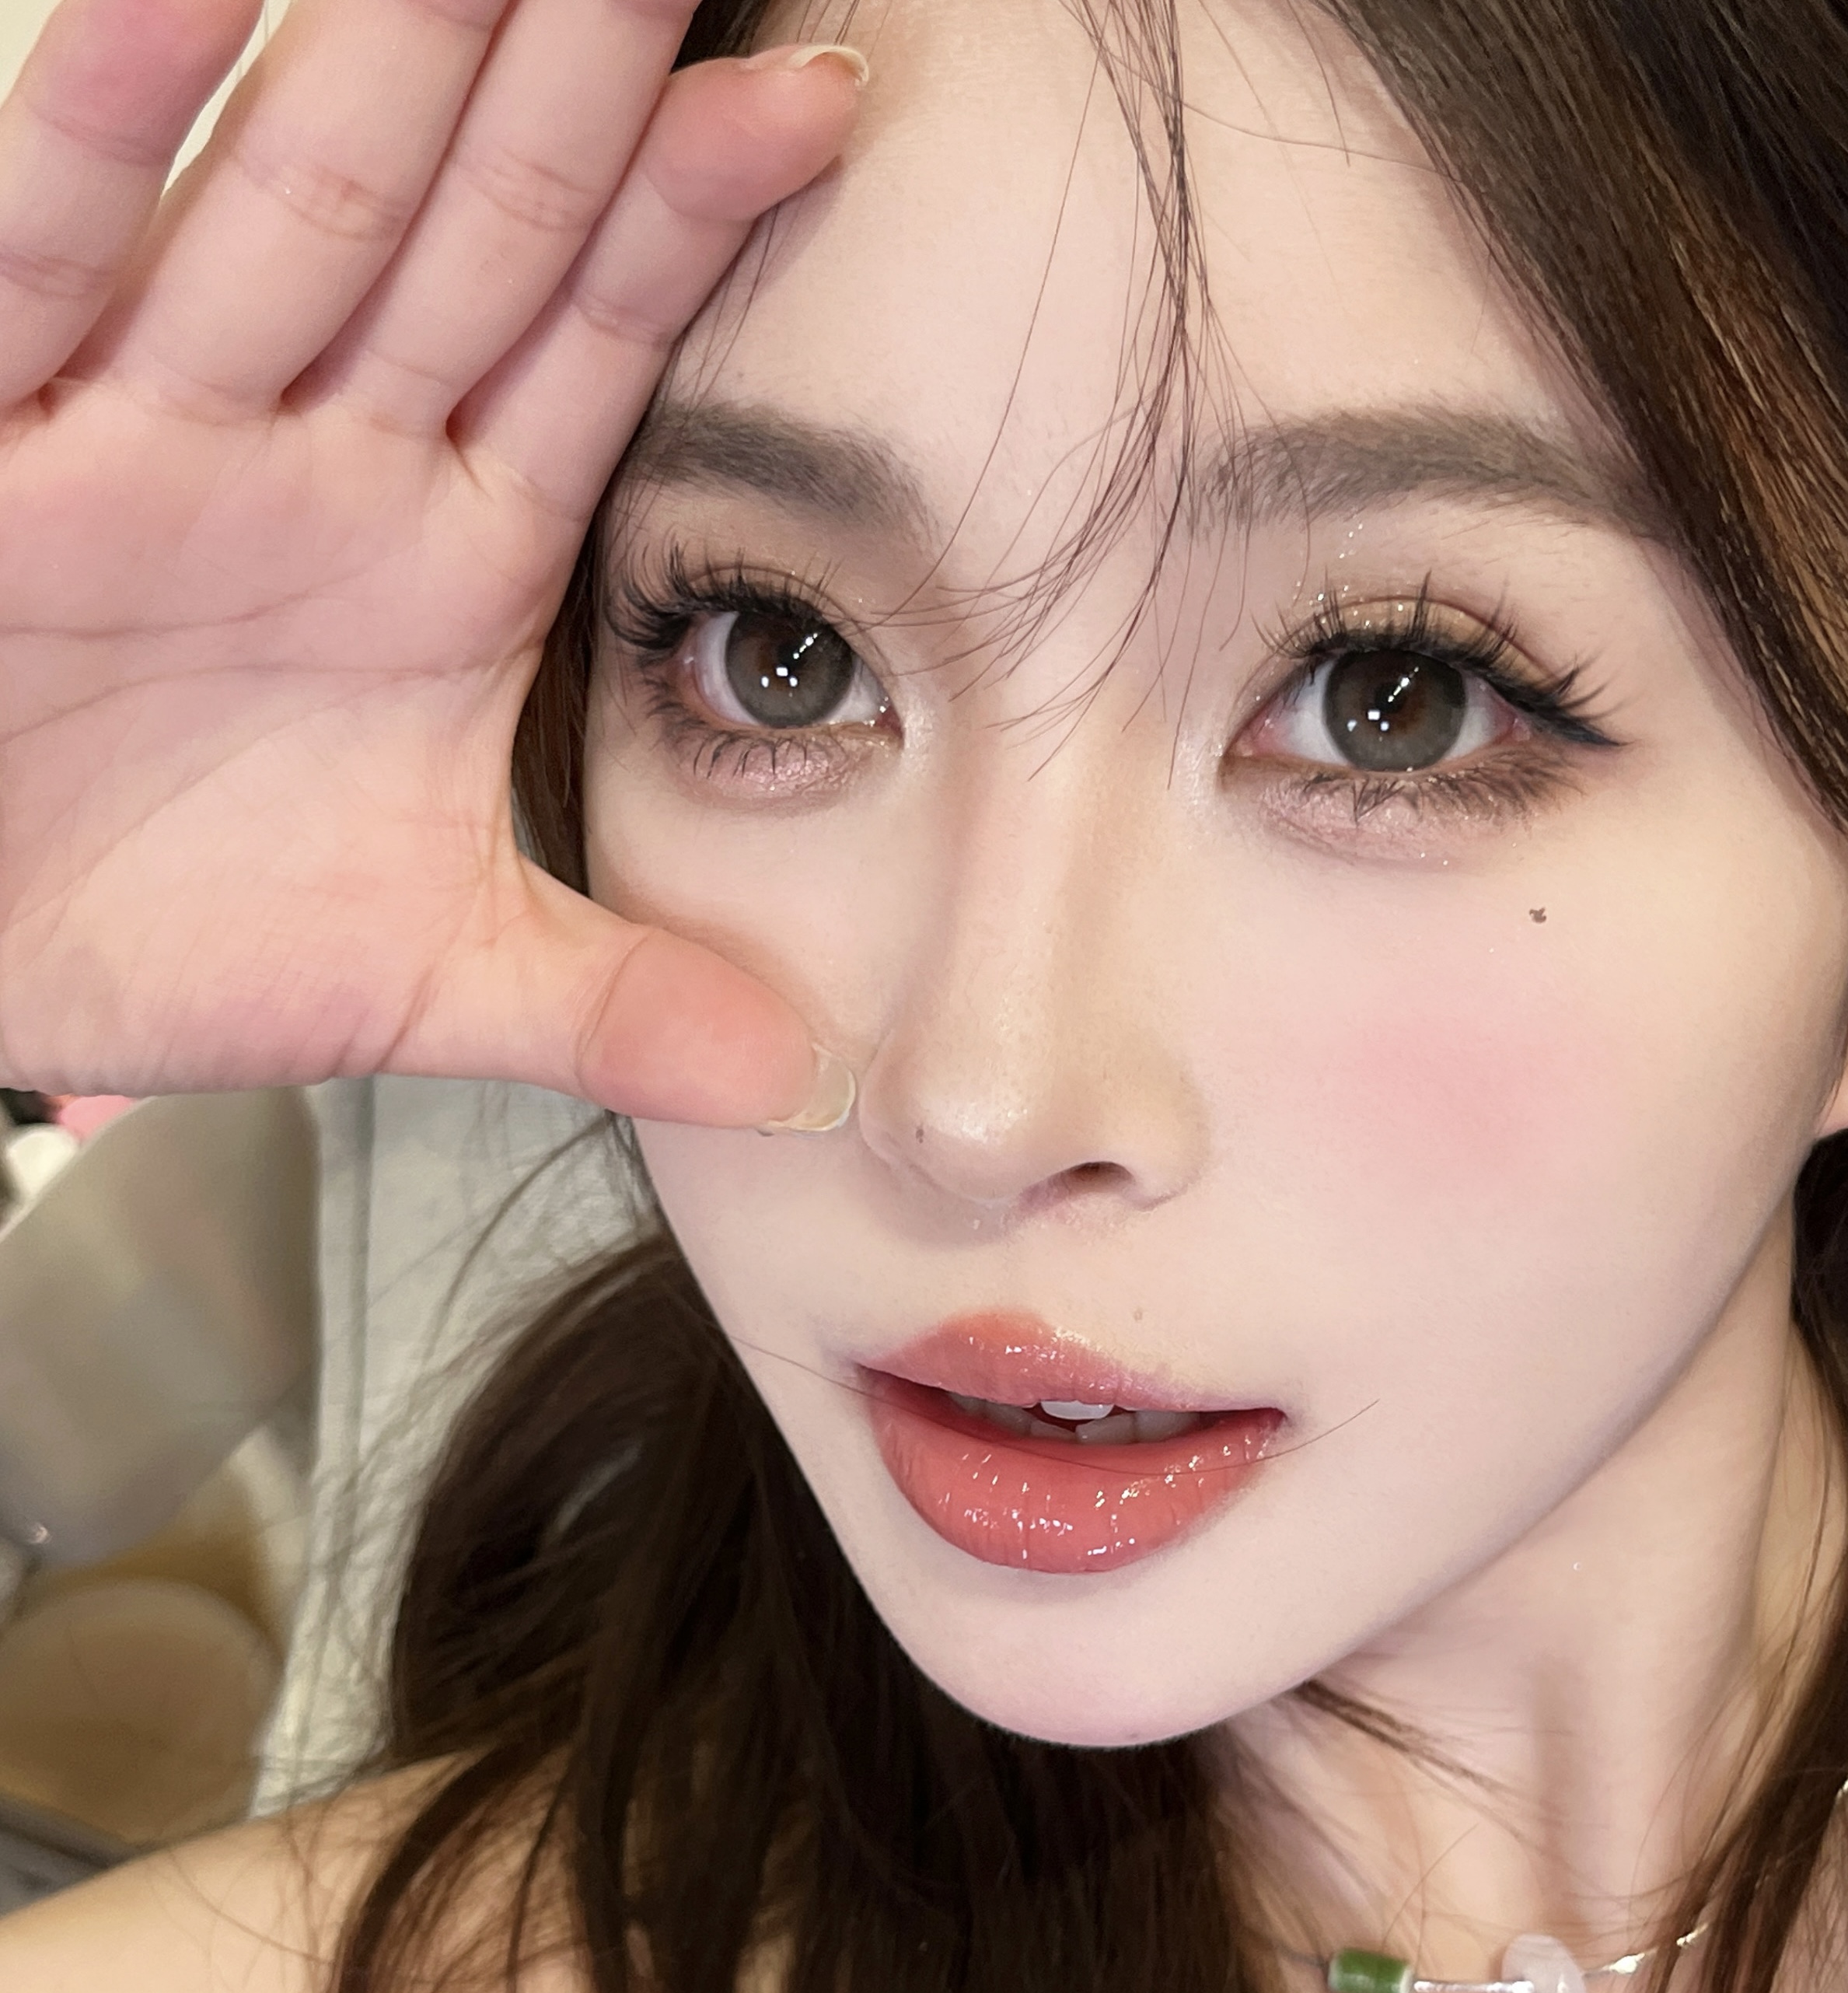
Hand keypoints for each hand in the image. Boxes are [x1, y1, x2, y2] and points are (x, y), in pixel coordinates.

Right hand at [0, 0, 860, 1121]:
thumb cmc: (154, 926)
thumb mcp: (416, 975)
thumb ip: (610, 1005)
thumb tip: (801, 1081)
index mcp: (435, 554)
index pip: (585, 347)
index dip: (689, 220)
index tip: (817, 98)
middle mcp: (305, 454)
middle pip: (466, 223)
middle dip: (567, 66)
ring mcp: (140, 426)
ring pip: (283, 201)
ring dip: (389, 50)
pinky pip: (40, 250)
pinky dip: (104, 119)